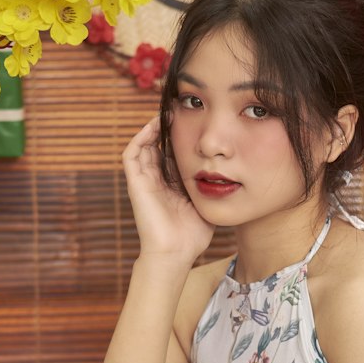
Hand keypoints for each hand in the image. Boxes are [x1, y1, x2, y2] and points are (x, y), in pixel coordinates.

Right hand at [123, 119, 214, 263]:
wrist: (175, 253)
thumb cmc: (192, 236)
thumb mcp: (207, 203)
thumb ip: (213, 188)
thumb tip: (231, 174)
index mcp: (171, 185)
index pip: (172, 153)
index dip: (179, 137)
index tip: (193, 119)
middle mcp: (156, 180)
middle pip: (157, 145)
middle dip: (165, 127)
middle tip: (178, 109)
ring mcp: (144, 181)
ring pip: (142, 146)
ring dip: (151, 128)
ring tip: (166, 112)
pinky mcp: (135, 184)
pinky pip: (132, 155)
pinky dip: (140, 138)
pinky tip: (154, 126)